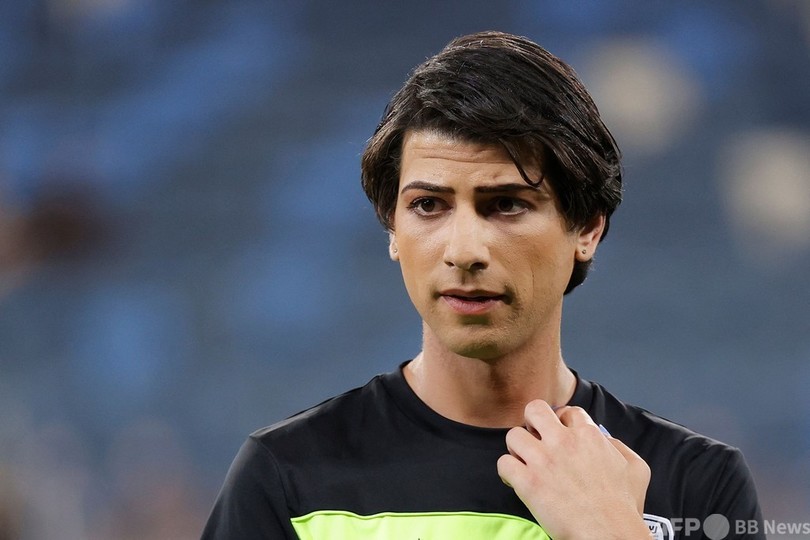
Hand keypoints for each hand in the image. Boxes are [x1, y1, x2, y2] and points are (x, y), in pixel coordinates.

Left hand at [497, 400, 650, 539]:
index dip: (561, 422)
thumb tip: (606, 441)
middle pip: (534, 409)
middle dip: (532, 422)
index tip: (559, 434)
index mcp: (589, 435)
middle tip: (535, 438)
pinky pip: (503, 463)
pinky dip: (507, 472)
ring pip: (513, 435)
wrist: (609, 535)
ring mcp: (543, 460)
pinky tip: (516, 480)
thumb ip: (619, 448)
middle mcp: (564, 442)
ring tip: (524, 461)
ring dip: (517, 448)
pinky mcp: (528, 482)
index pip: (567, 411)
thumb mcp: (636, 469)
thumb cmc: (623, 508)